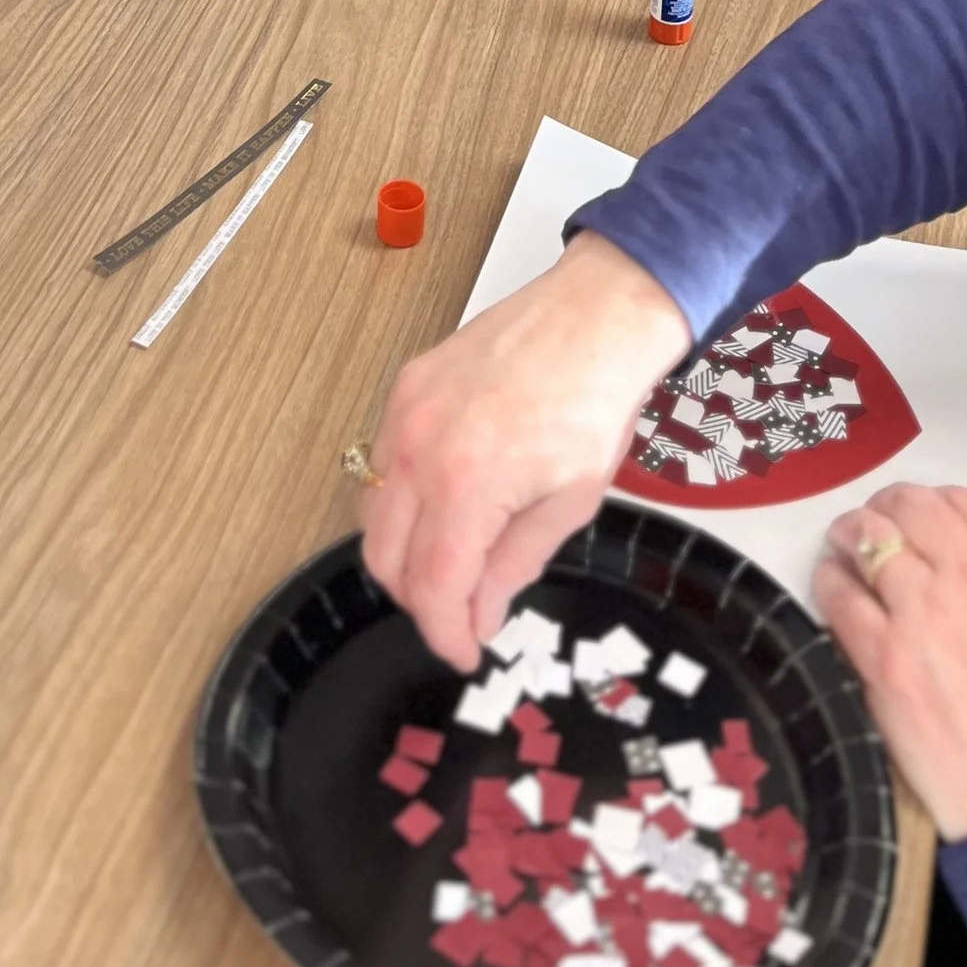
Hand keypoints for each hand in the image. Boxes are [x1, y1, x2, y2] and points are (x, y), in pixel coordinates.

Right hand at [361, 236, 692, 668]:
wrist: (595, 314)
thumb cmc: (594, 398)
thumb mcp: (570, 502)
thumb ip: (514, 566)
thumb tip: (480, 614)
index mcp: (467, 484)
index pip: (432, 588)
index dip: (445, 634)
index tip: (464, 652)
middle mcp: (420, 448)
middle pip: (385, 559)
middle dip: (421, 600)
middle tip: (463, 613)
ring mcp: (404, 413)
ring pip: (372, 514)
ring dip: (406, 551)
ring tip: (457, 559)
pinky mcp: (405, 388)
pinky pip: (383, 465)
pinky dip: (404, 499)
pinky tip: (448, 502)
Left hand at [815, 485, 966, 839]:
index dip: (935, 499)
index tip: (919, 510)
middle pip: (911, 508)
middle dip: (887, 507)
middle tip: (873, 519)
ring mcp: (923, 617)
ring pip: (868, 539)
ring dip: (850, 536)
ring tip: (843, 545)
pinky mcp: (884, 661)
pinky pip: (840, 596)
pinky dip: (830, 582)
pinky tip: (832, 586)